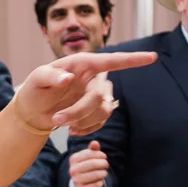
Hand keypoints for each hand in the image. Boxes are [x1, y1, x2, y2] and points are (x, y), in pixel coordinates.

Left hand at [13, 51, 155, 135]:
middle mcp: (94, 77)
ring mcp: (97, 94)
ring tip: (61, 124)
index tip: (152, 57)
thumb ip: (49, 75)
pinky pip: (101, 122)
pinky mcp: (97, 110)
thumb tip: (69, 78)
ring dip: (82, 121)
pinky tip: (72, 129)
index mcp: (83, 63)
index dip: (133, 59)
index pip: (112, 60)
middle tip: (56, 120)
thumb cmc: (35, 89)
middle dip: (79, 111)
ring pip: (103, 111)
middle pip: (99, 96)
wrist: (34, 110)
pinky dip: (86, 129)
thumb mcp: (35, 79)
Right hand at [69, 142, 108, 186]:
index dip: (100, 154)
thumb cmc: (86, 168)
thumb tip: (95, 142)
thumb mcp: (89, 157)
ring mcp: (76, 180)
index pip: (89, 153)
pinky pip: (96, 185)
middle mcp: (73, 170)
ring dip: (103, 173)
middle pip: (93, 163)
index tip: (104, 156)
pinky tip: (99, 181)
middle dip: (103, 163)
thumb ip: (92, 150)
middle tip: (106, 165)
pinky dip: (100, 183)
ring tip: (104, 173)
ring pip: (96, 174)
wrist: (80, 185)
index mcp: (73, 159)